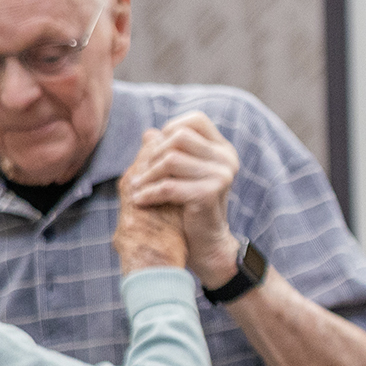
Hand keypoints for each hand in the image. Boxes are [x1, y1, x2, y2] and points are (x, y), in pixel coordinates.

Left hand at [123, 112, 242, 287]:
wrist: (206, 245)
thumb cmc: (190, 209)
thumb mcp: (179, 177)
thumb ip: (166, 154)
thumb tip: (148, 133)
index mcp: (223, 150)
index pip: (196, 120)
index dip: (172, 129)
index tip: (157, 152)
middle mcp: (227, 158)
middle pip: (180, 136)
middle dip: (154, 154)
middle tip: (141, 175)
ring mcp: (222, 175)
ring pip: (171, 159)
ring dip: (148, 174)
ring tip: (137, 188)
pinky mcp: (210, 193)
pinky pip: (169, 185)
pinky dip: (149, 193)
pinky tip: (140, 201)